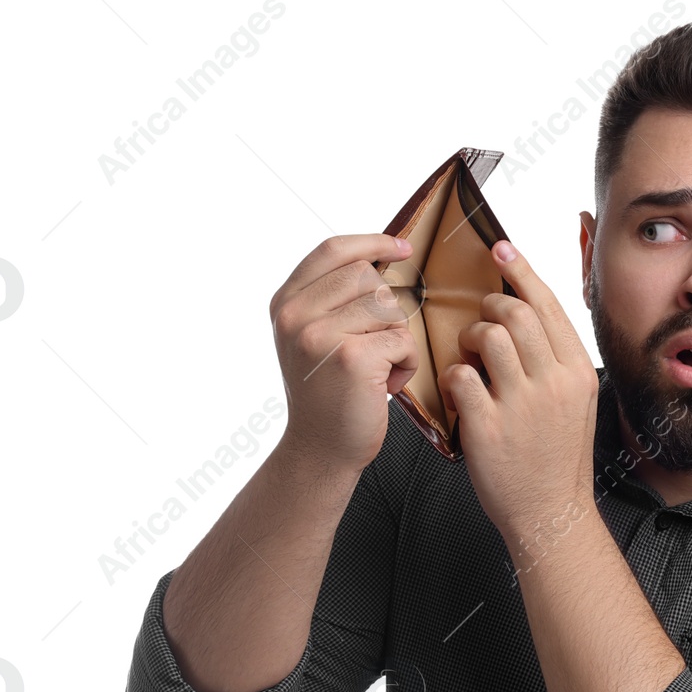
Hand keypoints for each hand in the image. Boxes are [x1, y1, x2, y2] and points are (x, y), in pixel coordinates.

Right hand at [268, 233, 420, 471]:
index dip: (371, 242)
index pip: (332, 251)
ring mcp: (320, 335)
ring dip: (397, 339)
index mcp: (285, 303)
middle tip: (375, 347)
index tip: (401, 247)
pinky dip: (406, 363)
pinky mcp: (351, 358)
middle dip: (386, 310)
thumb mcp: (313, 338)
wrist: (320, 450)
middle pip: (367, 277)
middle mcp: (295, 315)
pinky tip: (385, 385)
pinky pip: (403, 340)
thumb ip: (331, 299)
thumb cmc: (327, 395)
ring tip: (377, 369)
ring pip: (389, 308)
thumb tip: (380, 257)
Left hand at [436, 239, 599, 549]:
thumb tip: (529, 317)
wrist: (551, 514)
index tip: (500, 249)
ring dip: (468, 338)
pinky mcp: (489, 427)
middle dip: (489, 306)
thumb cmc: (556, 458)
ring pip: (487, 337)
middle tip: (480, 320)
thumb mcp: (575, 403)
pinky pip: (460, 376)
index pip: (548, 306)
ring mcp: (522, 405)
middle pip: (515, 313)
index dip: (521, 271)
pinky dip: (452, 377)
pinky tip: (458, 391)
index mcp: (577, 372)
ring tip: (468, 357)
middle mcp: (554, 383)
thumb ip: (556, 361)